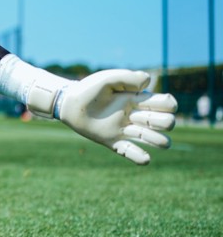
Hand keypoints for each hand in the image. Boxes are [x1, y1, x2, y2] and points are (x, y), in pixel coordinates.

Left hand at [57, 70, 176, 164]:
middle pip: (166, 123)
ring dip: (158, 140)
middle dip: (165, 122)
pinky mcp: (112, 141)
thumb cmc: (89, 89)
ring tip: (142, 134)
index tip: (146, 101)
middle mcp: (136, 116)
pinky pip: (131, 153)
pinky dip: (140, 158)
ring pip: (155, 140)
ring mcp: (125, 130)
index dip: (167, 105)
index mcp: (138, 99)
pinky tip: (145, 159)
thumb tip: (148, 83)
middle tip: (142, 118)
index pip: (167, 104)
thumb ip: (128, 77)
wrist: (69, 104)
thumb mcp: (108, 78)